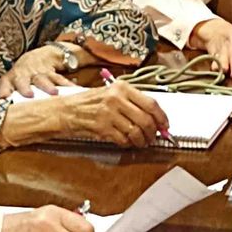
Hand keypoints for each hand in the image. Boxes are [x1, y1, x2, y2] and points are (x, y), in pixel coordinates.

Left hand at [0, 44, 75, 97]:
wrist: (36, 58)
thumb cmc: (21, 76)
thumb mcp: (10, 81)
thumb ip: (6, 91)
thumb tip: (2, 103)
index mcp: (13, 77)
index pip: (6, 82)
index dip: (5, 89)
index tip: (4, 97)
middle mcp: (25, 75)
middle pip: (24, 80)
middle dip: (26, 88)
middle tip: (29, 95)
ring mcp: (39, 73)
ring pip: (44, 79)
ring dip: (49, 86)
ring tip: (55, 93)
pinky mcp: (52, 74)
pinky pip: (60, 80)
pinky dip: (68, 86)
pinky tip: (75, 90)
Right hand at [57, 81, 171, 147]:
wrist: (66, 111)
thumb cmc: (89, 103)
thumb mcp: (111, 94)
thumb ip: (132, 102)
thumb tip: (154, 117)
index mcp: (122, 87)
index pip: (151, 103)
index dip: (161, 117)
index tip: (165, 126)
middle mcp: (116, 98)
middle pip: (146, 119)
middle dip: (152, 132)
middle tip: (153, 138)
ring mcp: (109, 113)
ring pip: (136, 132)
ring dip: (141, 141)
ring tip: (141, 143)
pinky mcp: (102, 128)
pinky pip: (123, 139)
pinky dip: (128, 144)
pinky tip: (127, 143)